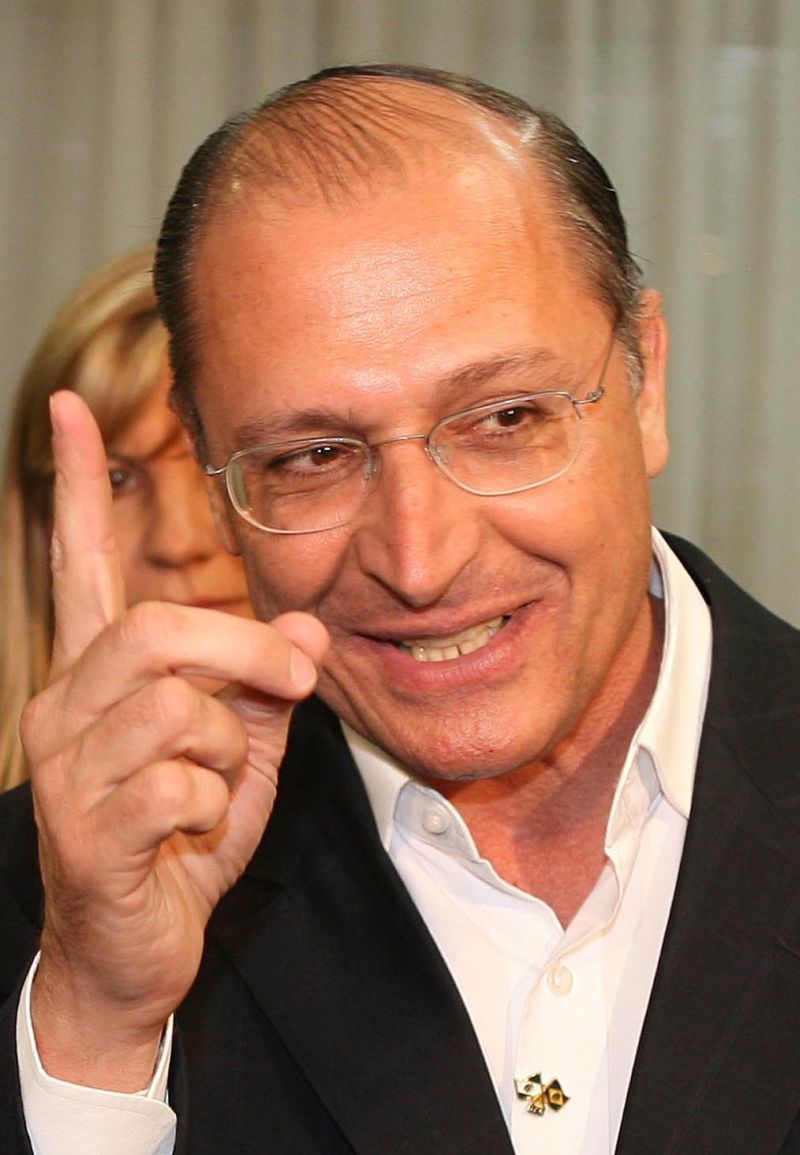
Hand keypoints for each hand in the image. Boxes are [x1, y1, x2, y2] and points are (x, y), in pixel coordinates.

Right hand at [23, 391, 327, 1088]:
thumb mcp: (240, 748)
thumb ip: (267, 683)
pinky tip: (195, 832)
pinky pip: (182, 782)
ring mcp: (67, 768)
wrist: (138, 949)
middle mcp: (65, 705)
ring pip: (177, 708)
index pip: (79, 562)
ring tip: (214, 788)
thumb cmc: (184, 835)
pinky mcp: (86, 830)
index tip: (71, 407)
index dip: (72, 485)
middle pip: (157, 628)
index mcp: (98, 673)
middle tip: (292, 686)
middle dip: (244, 653)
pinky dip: (218, 806)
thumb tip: (308, 628)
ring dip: (228, 750)